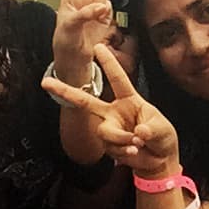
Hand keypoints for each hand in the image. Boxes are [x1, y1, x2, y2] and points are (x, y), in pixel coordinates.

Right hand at [42, 43, 179, 177]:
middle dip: (65, 91)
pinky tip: (134, 153)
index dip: (108, 63)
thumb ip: (150, 129)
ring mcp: (109, 128)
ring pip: (103, 131)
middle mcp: (114, 111)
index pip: (118, 79)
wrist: (159, 161)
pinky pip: (109, 147)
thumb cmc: (163, 138)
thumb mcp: (162, 129)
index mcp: (130, 100)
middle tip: (46, 82)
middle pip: (86, 100)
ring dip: (121, 139)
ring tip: (137, 145)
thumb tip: (137, 133)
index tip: (98, 47)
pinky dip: (123, 152)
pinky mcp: (107, 145)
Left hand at [52, 0, 121, 85]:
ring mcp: (96, 4)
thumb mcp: (68, 27)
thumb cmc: (65, 41)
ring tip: (92, 17)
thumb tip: (102, 6)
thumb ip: (84, 14)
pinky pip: (110, 7)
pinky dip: (106, 13)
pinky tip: (99, 22)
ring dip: (100, 2)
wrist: (76, 57)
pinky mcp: (106, 14)